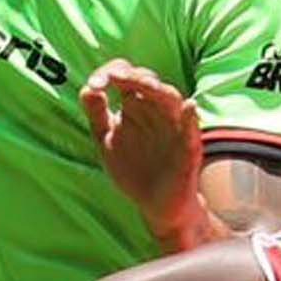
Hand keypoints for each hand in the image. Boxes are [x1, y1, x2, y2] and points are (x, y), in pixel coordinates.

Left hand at [81, 59, 218, 248]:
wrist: (156, 205)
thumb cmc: (133, 168)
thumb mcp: (106, 140)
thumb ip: (97, 114)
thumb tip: (87, 87)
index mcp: (135, 106)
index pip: (125, 77)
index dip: (109, 75)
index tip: (94, 85)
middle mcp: (156, 110)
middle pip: (147, 82)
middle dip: (133, 77)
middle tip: (115, 77)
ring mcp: (174, 127)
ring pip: (170, 99)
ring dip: (159, 90)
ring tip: (147, 84)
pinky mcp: (189, 149)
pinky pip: (193, 130)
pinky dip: (191, 117)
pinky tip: (189, 107)